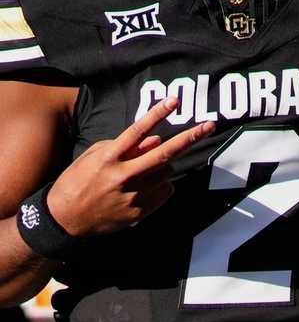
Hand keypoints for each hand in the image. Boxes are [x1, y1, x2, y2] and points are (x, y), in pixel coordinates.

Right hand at [47, 97, 214, 237]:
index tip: (174, 100)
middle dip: (190, 138)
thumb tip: (157, 139)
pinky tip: (142, 188)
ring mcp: (134, 196)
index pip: (137, 131)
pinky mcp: (141, 211)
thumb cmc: (78, 181)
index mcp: (108, 158)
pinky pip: (165, 190)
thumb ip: (126, 147)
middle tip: (210, 125)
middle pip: (164, 153)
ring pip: (167, 171)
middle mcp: (123, 176)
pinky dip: (160, 185)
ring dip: (162, 166)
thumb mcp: (94, 157)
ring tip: (141, 172)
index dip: (157, 114)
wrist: (66, 220)